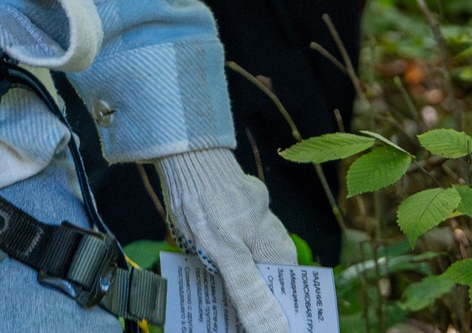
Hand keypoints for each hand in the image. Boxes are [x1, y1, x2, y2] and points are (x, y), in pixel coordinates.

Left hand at [156, 149, 295, 332]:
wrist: (186, 157)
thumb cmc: (208, 202)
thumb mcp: (227, 254)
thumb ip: (249, 292)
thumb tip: (274, 329)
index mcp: (279, 252)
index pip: (285, 300)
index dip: (271, 320)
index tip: (249, 330)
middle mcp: (270, 244)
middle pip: (263, 290)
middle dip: (245, 311)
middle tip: (223, 322)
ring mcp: (250, 234)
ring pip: (243, 276)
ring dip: (227, 296)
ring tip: (208, 312)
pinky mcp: (231, 228)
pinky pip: (228, 261)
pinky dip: (216, 275)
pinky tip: (199, 289)